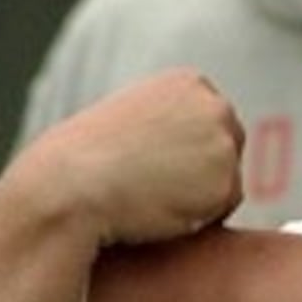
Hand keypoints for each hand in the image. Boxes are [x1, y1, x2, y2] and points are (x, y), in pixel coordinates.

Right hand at [25, 68, 244, 244]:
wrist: (72, 184)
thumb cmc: (88, 157)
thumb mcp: (132, 117)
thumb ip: (169, 121)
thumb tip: (191, 147)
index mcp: (190, 83)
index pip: (212, 122)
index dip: (188, 151)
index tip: (156, 166)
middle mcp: (214, 106)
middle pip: (228, 149)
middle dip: (203, 172)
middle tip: (156, 187)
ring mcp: (223, 144)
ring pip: (227, 181)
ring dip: (200, 196)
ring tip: (152, 196)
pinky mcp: (226, 183)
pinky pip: (223, 209)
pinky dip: (199, 218)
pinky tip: (162, 211)